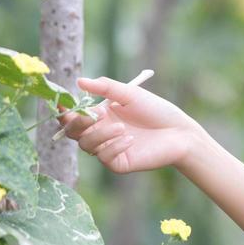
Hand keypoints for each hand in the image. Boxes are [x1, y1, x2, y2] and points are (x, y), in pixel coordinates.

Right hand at [56, 75, 200, 173]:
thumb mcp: (130, 94)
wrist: (179, 131)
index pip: (73, 116)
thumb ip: (105, 87)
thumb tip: (79, 81)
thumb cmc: (156, 110)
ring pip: (86, 145)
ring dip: (101, 135)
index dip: (65, 111)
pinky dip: (114, 147)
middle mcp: (101, 132)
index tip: (64, 104)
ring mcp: (108, 149)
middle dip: (78, 124)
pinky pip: (104, 157)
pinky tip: (130, 139)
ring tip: (122, 127)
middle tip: (93, 116)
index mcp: (100, 114)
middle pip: (73, 133)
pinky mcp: (118, 163)